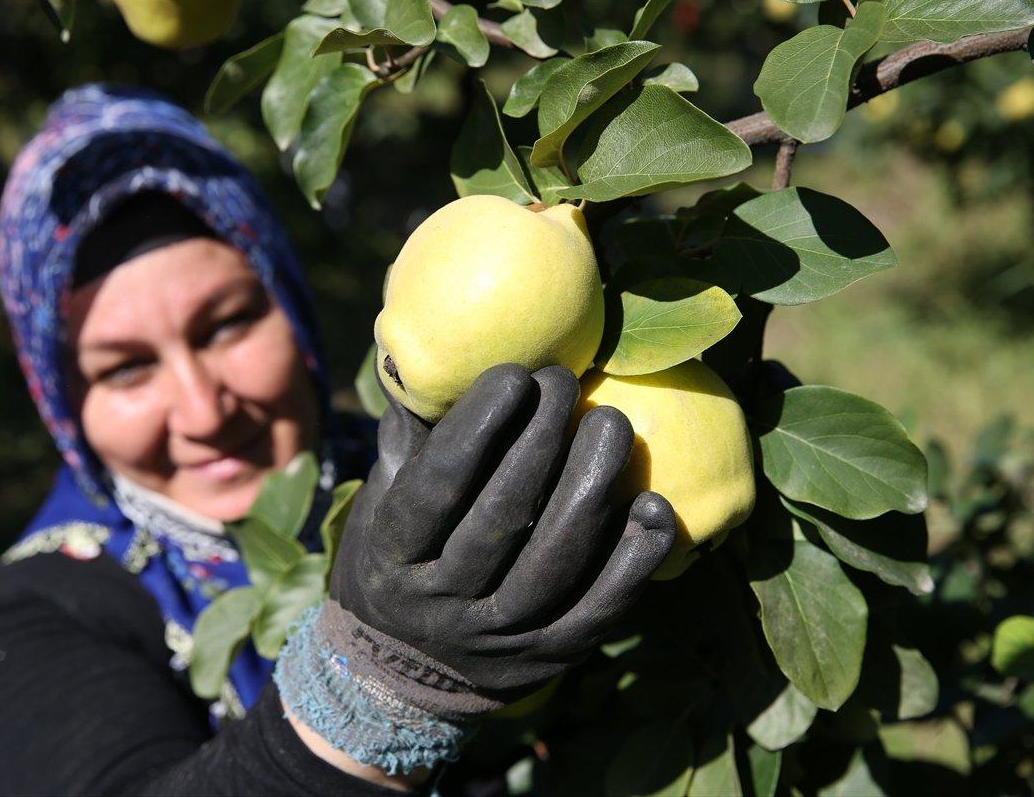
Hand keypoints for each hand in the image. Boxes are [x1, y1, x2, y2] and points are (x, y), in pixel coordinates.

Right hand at [329, 363, 676, 700]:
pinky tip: (654, 506)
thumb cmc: (394, 564)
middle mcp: (443, 604)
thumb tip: (428, 357)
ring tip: (611, 422)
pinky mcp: (551, 659)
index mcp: (392, 557)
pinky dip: (634, 558)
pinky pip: (601, 607)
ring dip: (592, 484)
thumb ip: (408, 442)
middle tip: (566, 382)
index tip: (514, 374)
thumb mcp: (379, 506)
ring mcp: (501, 638)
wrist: (403, 676)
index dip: (478, 425)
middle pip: (503, 515)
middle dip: (542, 439)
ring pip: (555, 559)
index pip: (439, 485)